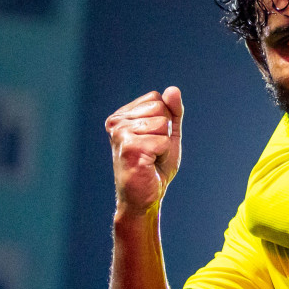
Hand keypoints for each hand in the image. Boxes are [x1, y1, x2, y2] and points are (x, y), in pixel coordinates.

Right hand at [107, 87, 183, 216]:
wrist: (144, 198)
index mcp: (122, 116)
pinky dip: (162, 155)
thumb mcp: (168, 134)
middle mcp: (116, 122)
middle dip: (165, 132)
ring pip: (162, 124)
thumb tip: (173, 90)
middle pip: (160, 108)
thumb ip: (172, 112)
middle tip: (153, 152)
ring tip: (150, 158)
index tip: (153, 141)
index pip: (157, 98)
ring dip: (164, 145)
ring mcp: (120, 134)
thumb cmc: (154, 167)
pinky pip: (162, 141)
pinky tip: (148, 165)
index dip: (164, 122)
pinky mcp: (129, 148)